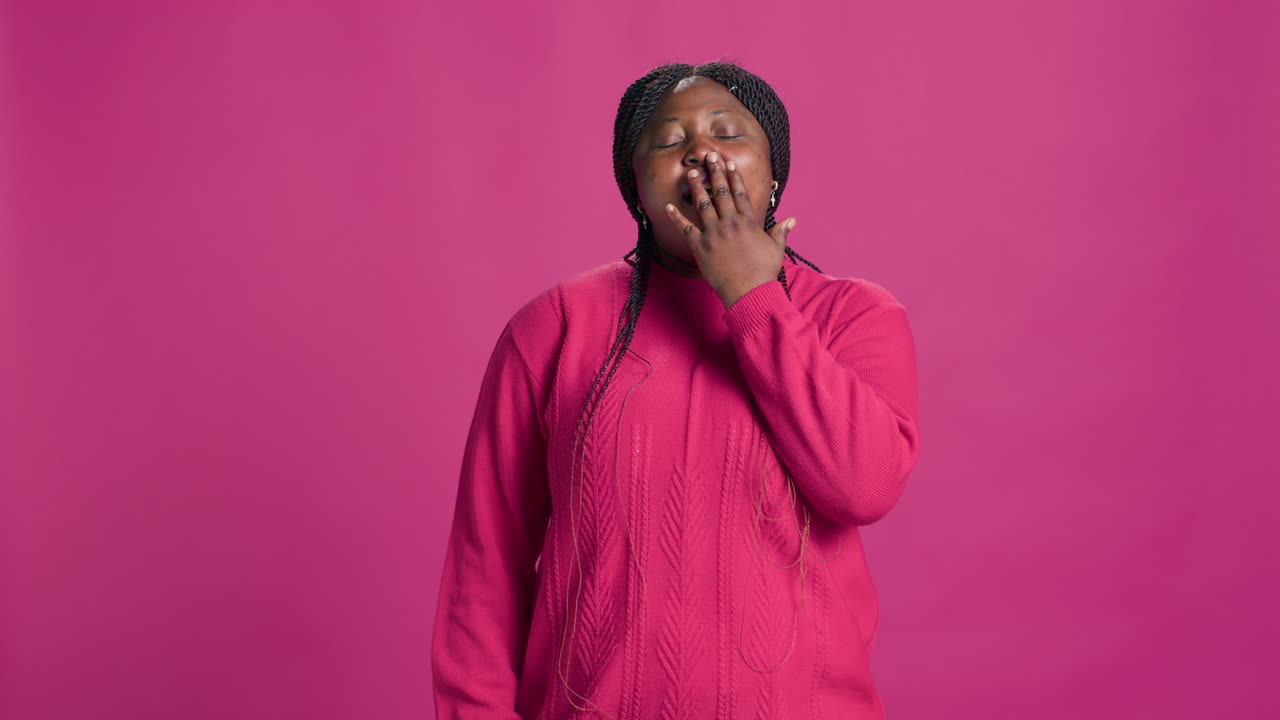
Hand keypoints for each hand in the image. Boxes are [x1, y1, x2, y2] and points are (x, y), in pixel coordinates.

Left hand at [664, 150, 796, 308]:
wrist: (749, 291)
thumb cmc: (764, 272)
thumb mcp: (776, 248)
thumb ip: (780, 231)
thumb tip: (792, 220)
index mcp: (748, 222)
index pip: (739, 194)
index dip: (734, 178)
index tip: (729, 164)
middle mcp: (730, 223)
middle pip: (721, 193)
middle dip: (715, 173)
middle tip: (709, 156)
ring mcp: (714, 234)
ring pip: (703, 205)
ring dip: (697, 187)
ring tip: (692, 172)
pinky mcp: (700, 247)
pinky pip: (685, 229)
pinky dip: (676, 217)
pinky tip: (668, 206)